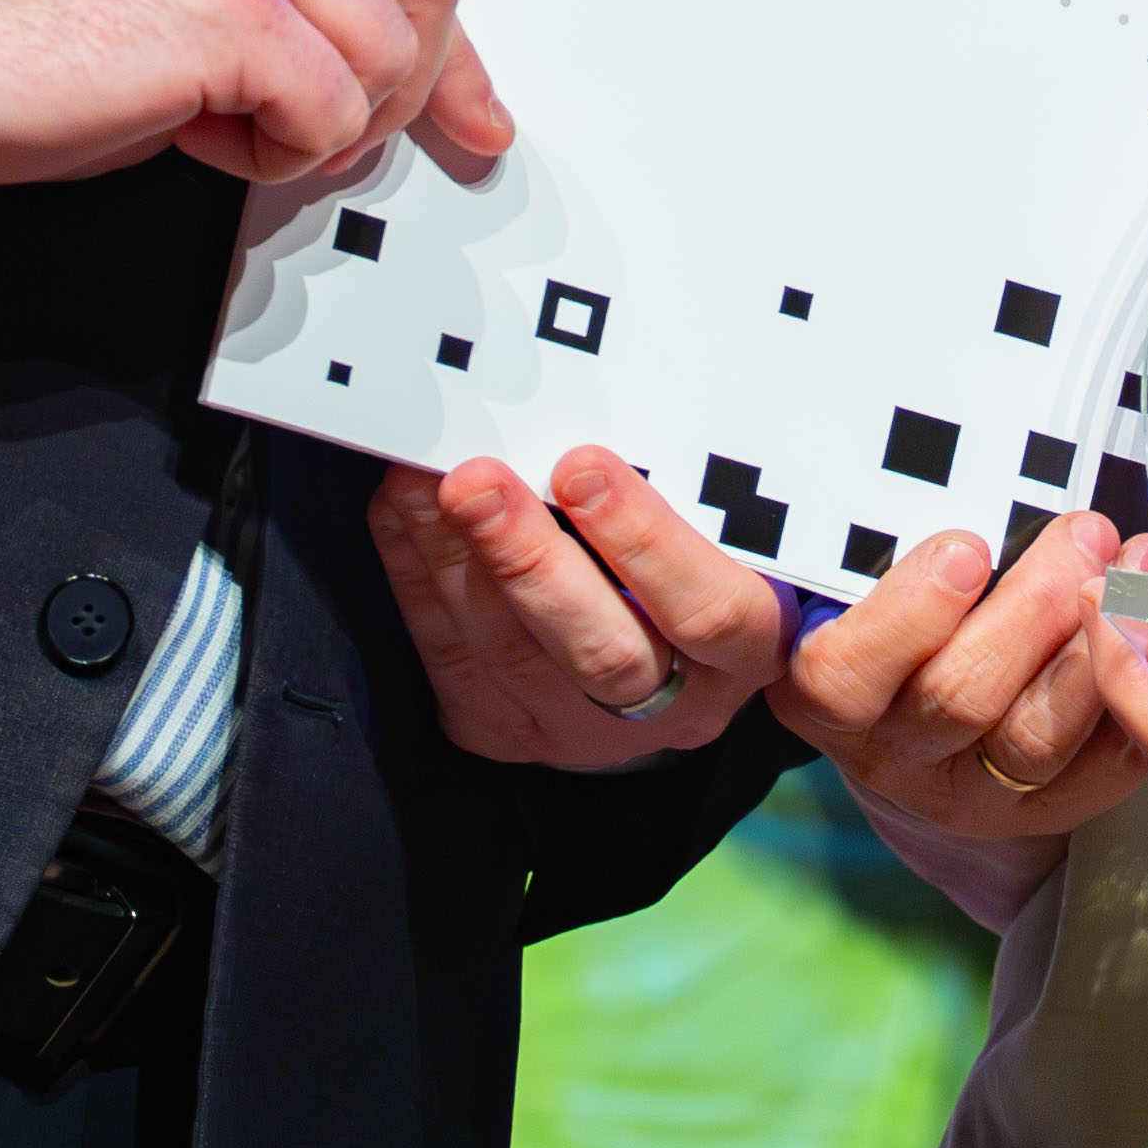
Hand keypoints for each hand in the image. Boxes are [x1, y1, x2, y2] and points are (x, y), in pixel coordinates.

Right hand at [0, 0, 502, 187]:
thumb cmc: (23, 25)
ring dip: (321, 126)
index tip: (470, 109)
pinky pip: (329, 112)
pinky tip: (196, 134)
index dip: (446, 39)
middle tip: (343, 138)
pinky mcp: (231, 8)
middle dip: (413, 83)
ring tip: (224, 123)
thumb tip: (374, 72)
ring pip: (385, 58)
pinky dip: (277, 154)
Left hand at [368, 446, 792, 771]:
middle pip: (601, 653)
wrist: (660, 653)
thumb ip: (689, 486)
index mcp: (745, 647)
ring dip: (453, 557)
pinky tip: (402, 511)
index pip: (710, 610)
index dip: (645, 542)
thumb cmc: (698, 552)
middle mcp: (671, 705)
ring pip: (509, 657)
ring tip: (420, 479)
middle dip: (527, 560)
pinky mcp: (505, 728)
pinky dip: (418, 576)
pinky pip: (450, 659)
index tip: (583, 467)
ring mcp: (581, 729)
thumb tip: (598, 418)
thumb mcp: (728, 523)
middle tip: (473, 481)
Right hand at [776, 508, 1147, 843]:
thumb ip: (868, 547)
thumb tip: (902, 483)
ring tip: (1136, 568)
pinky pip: (1097, 772)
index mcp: (829, 697)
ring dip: (1097, 645)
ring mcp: (969, 794)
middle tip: (1084, 532)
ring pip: (1035, 738)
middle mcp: (894, 757)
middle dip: (1033, 605)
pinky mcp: (1038, 812)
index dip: (907, 614)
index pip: (844, 676)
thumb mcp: (858, 584)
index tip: (966, 548)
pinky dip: (1133, 700)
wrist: (917, 728)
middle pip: (960, 696)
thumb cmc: (895, 623)